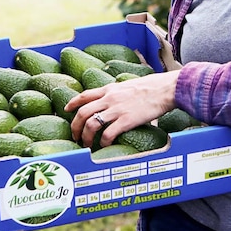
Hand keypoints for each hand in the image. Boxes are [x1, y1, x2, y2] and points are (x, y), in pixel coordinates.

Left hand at [65, 70, 179, 147]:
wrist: (164, 89)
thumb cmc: (151, 87)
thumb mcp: (128, 85)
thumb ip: (118, 92)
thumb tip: (115, 98)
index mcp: (110, 89)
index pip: (84, 95)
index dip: (72, 103)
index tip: (66, 110)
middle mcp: (110, 99)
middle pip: (83, 112)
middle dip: (75, 126)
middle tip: (75, 136)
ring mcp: (117, 110)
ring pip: (91, 124)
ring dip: (86, 137)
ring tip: (87, 144)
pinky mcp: (126, 120)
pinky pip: (108, 134)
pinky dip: (103, 142)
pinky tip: (104, 146)